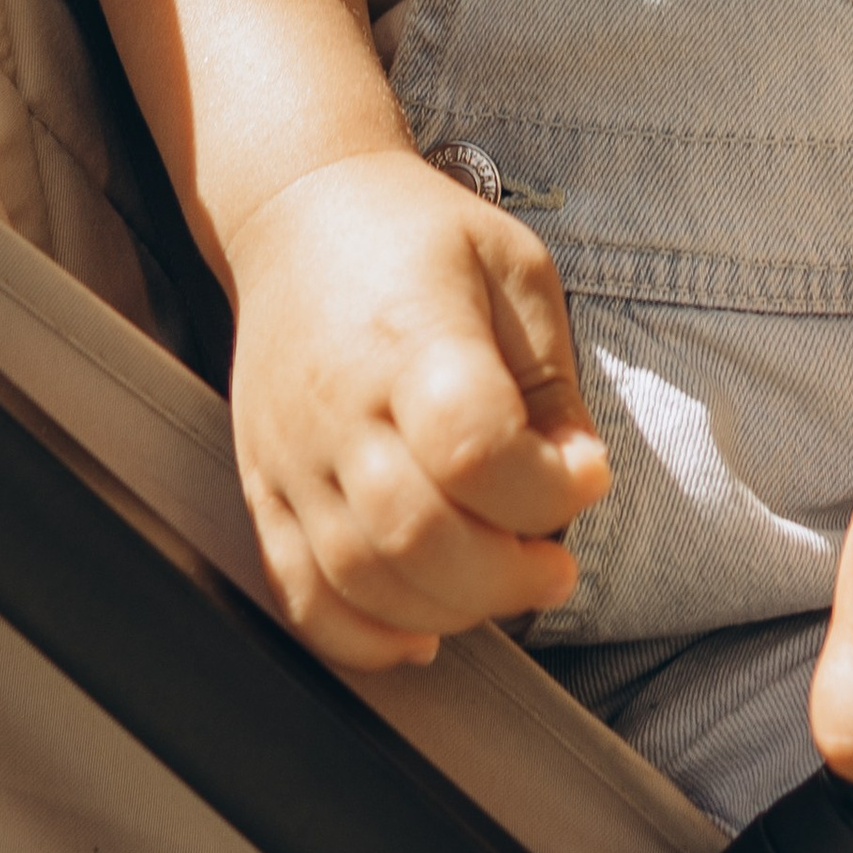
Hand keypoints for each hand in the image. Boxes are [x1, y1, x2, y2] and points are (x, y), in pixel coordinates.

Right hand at [224, 147, 608, 671]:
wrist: (303, 213)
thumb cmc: (420, 238)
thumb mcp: (515, 269)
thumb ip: (551, 381)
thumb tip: (579, 478)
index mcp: (411, 336)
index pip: (474, 449)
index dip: (546, 488)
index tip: (589, 475)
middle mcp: (339, 406)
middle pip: (416, 536)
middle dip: (506, 576)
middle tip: (555, 564)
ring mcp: (290, 457)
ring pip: (360, 582)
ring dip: (449, 611)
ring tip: (502, 584)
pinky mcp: (264, 491)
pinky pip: (302, 598)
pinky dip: (364, 639)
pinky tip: (424, 631)